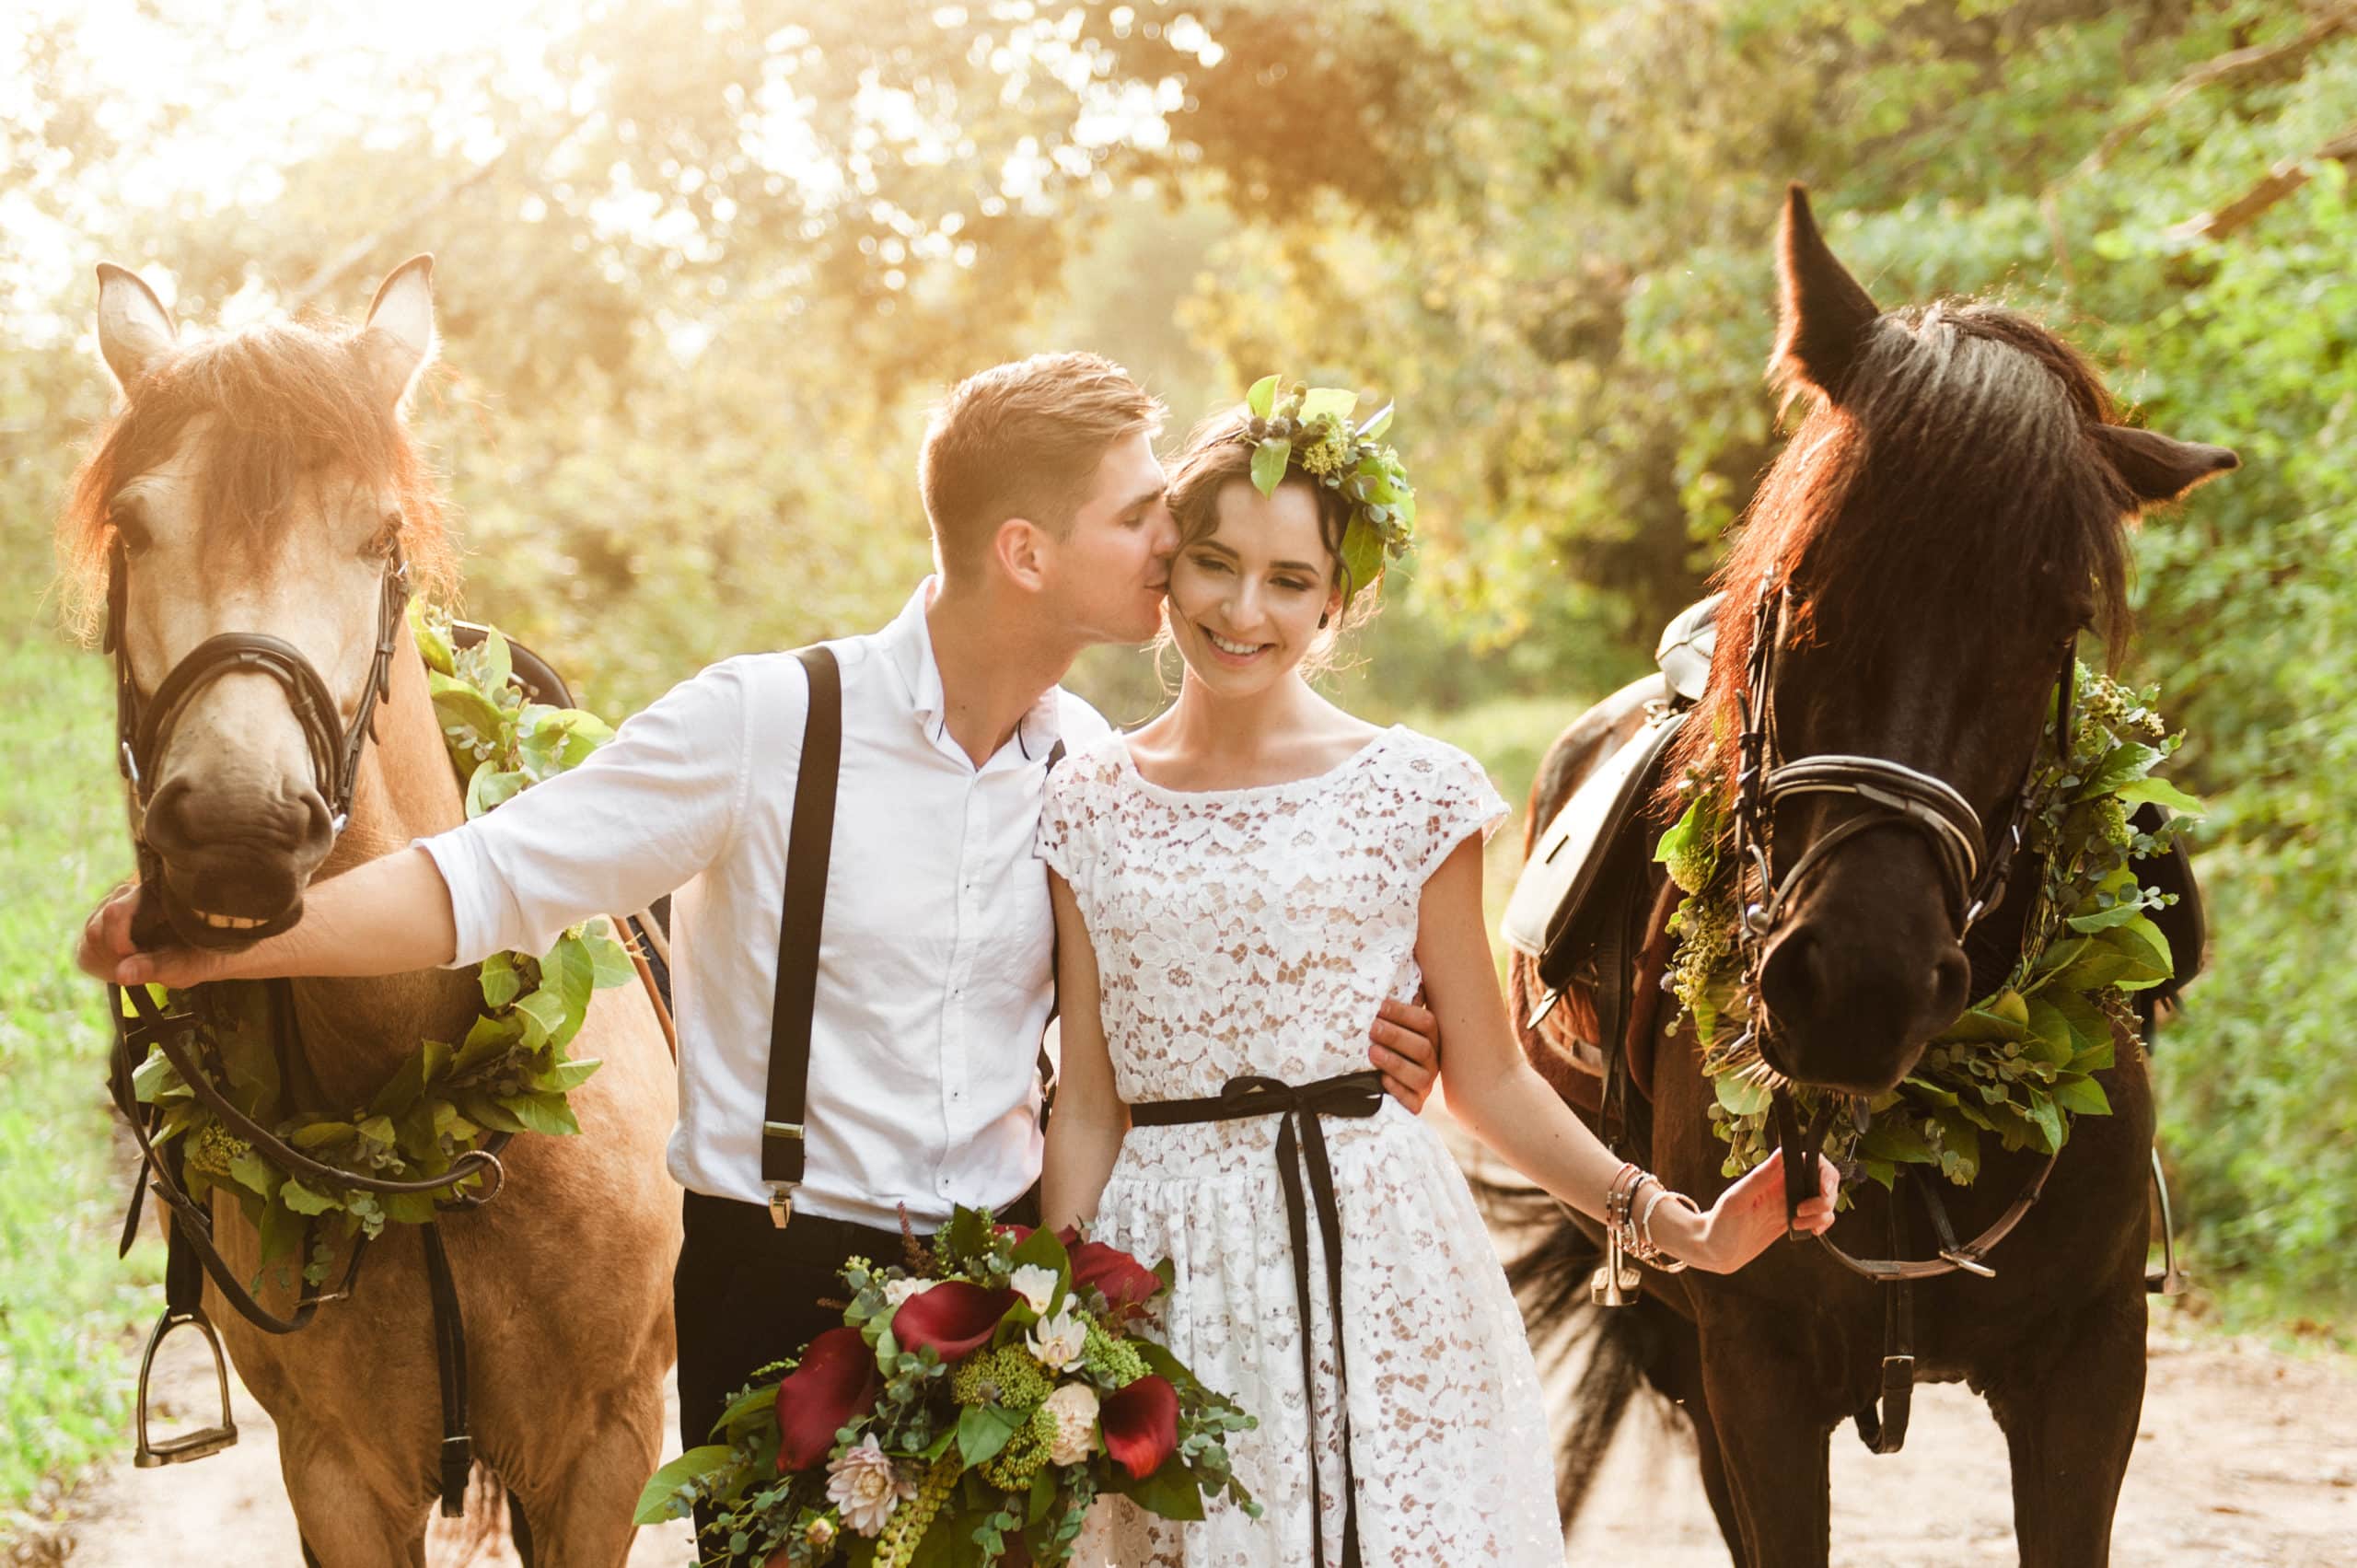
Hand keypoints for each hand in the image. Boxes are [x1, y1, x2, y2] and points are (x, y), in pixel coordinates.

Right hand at [77, 882, 230, 989]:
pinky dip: (102, 964)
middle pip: (96, 928)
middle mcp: (128, 893)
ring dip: (109, 962)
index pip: (115, 913)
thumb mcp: (183, 965)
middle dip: (114, 957)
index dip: (119, 945)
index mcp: (154, 893)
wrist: (200, 954)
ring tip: (138, 965)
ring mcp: (110, 906)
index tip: (135, 961)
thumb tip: (122, 975)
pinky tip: (127, 964)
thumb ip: (153, 967)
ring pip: (90, 939)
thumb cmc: (198, 956)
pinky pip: (86, 949)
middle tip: (139, 968)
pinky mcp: (99, 923)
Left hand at [1370, 992, 1440, 1112]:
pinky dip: (1398, 1092)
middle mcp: (1432, 1059)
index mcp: (1430, 1035)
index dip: (1403, 1012)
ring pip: (1420, 1076)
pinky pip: (1412, 1102)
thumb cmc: (1388, 1043)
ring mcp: (1425, 1083)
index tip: (1378, 1005)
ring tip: (1372, 1053)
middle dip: (1396, 1036)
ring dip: (1395, 1063)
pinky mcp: (1415, 1104)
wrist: (1383, 1081)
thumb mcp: (1393, 1022)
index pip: (1425, 1021)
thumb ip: (1399, 1003)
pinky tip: (1383, 1082)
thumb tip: (1403, 967)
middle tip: (1371, 1028)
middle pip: (1422, 1047)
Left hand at [1678, 1149, 1840, 1273]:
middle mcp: (1783, 1186)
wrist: (1715, 1251)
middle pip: (1823, 1179)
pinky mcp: (1792, 1220)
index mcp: (1771, 1176)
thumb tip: (1781, 1153)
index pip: (1808, 1161)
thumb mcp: (1737, 1200)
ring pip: (1824, 1200)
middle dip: (1827, 1196)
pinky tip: (1809, 1232)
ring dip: (1822, 1213)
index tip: (1821, 1191)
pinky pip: (1819, 1217)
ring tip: (1797, 1224)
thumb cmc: (1720, 1223)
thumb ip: (1760, 1178)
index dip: (1823, 1172)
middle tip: (1805, 1211)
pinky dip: (1822, 1224)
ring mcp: (1790, 1203)